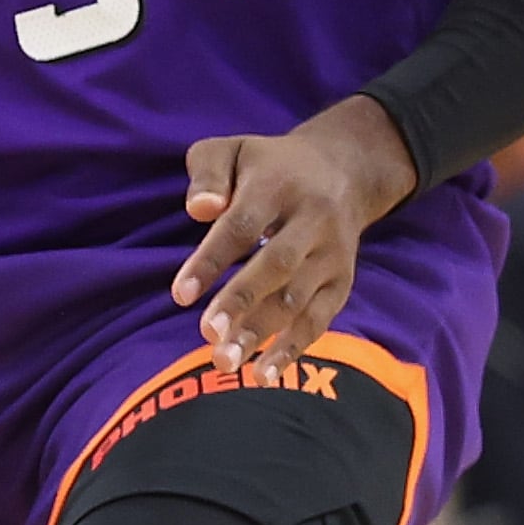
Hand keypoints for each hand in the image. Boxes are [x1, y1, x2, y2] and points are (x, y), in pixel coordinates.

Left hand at [171, 94, 416, 379]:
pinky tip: (262, 374)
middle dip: (241, 303)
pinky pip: (320, 320)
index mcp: (278, 185)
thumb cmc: (267, 166)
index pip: (242, 226)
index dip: (211, 261)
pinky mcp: (343, 281)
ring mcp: (333, 254)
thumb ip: (206, 173)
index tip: (179, 296)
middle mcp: (312, 221)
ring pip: (298, 299)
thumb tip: (198, 210)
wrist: (344, 172)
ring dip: (262, 333)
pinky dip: (293, 348)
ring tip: (224, 361)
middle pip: (277, 265)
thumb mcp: (231, 150)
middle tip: (207, 335)